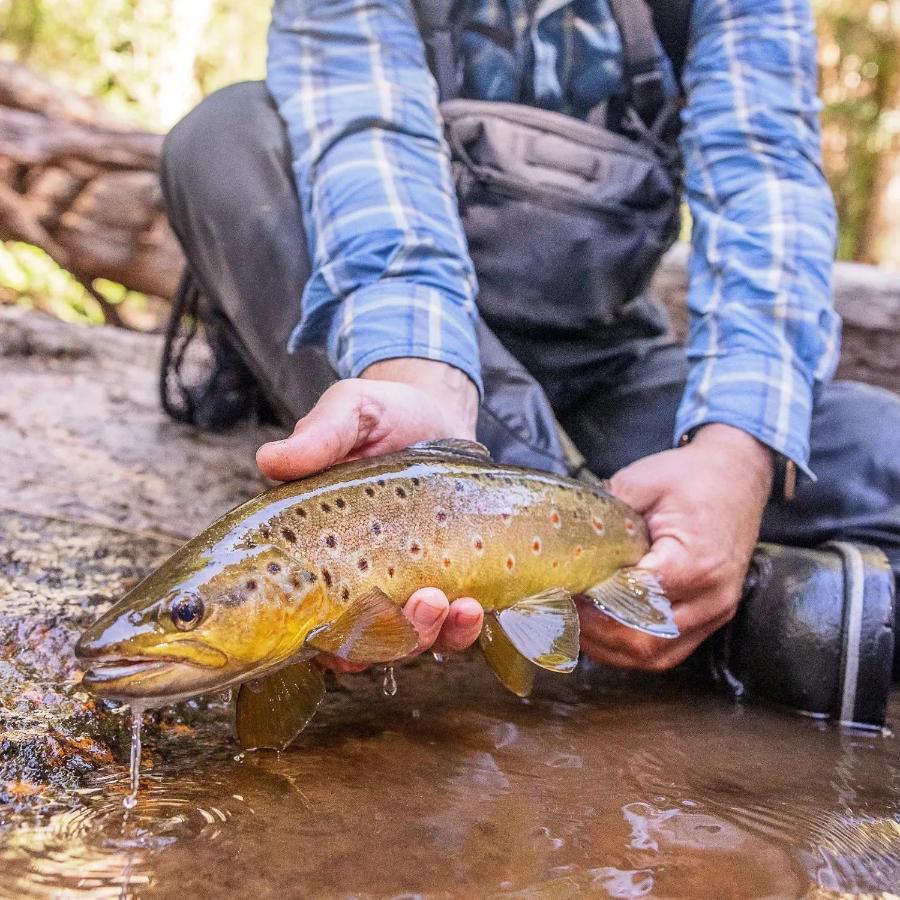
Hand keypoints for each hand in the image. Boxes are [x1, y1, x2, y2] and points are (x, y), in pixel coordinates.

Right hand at [256, 359, 483, 669]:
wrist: (437, 413)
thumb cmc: (383, 414)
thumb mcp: (351, 411)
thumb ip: (320, 436)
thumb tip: (271, 459)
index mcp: (311, 547)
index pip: (295, 611)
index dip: (306, 637)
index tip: (331, 635)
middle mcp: (349, 578)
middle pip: (352, 642)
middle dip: (384, 641)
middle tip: (418, 604)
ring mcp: (397, 586)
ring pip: (402, 643)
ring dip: (426, 635)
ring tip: (453, 606)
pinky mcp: (441, 585)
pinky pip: (447, 629)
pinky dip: (459, 630)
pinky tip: (472, 609)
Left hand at [579, 424, 773, 670]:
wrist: (739, 473)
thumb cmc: (690, 476)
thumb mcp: (640, 482)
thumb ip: (605, 515)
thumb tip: (565, 543)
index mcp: (692, 563)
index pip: (633, 602)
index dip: (593, 604)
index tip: (562, 593)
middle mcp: (710, 598)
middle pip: (644, 641)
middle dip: (596, 634)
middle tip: (561, 613)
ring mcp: (715, 612)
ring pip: (657, 655)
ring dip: (612, 649)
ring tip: (576, 626)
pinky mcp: (713, 616)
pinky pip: (671, 650)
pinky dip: (634, 649)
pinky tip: (604, 633)